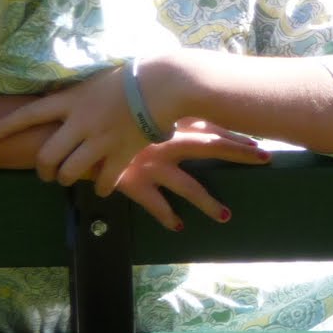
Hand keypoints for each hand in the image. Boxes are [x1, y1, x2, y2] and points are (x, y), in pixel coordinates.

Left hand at [0, 64, 166, 194]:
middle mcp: (80, 123)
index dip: (5, 126)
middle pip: (47, 155)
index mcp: (71, 101)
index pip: (29, 114)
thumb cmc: (133, 74)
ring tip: (69, 178)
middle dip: (43, 169)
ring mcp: (100, 140)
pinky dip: (102, 187)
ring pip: (71, 171)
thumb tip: (68, 99)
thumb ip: (79, 92)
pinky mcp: (121, 153)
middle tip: (47, 173)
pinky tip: (102, 187)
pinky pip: (105, 179)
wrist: (162, 84)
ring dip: (67, 178)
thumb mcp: (96, 78)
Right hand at [112, 119, 271, 230]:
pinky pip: (156, 204)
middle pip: (210, 145)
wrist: (67, 130)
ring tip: (226, 216)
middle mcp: (162, 141)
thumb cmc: (98, 117)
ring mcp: (150, 164)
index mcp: (163, 120)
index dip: (232, 131)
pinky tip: (179, 226)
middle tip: (265, 158)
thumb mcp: (128, 108)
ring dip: (207, 202)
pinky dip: (167, 216)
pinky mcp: (132, 183)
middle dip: (238, 152)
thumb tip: (172, 105)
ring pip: (188, 186)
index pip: (207, 123)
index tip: (255, 138)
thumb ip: (152, 109)